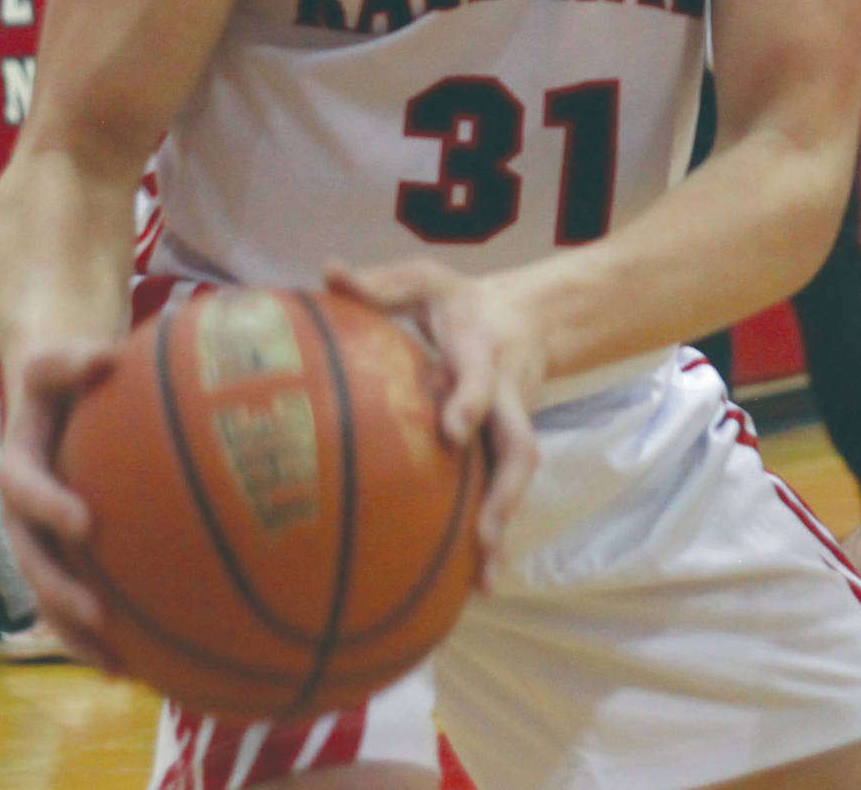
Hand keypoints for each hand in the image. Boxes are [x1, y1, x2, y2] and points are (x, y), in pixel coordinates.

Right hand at [0, 341, 122, 670]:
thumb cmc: (64, 377)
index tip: (85, 521)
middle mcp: (17, 512)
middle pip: (28, 560)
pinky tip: (132, 665)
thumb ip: (73, 357)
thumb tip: (107, 355)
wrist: (49, 395)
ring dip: (72, 630)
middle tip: (98, 613)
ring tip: (113, 662)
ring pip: (44, 595)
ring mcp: (34, 540)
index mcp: (16, 464)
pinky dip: (93, 634)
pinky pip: (69, 601)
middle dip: (59, 590)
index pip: (22, 488)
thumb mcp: (58, 360)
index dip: (48, 506)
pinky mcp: (56, 558)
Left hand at [326, 260, 543, 592]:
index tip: (451, 432)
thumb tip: (328, 273)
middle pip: (518, 446)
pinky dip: (492, 541)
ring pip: (515, 482)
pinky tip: (472, 586)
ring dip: (503, 529)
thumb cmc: (460, 303)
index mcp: (482, 355)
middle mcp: (504, 398)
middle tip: (484, 530)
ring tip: (483, 583)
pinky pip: (502, 497)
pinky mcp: (505, 453)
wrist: (531, 319)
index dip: (469, 404)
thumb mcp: (426, 280)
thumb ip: (383, 283)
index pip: (479, 381)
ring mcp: (510, 429)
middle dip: (505, 489)